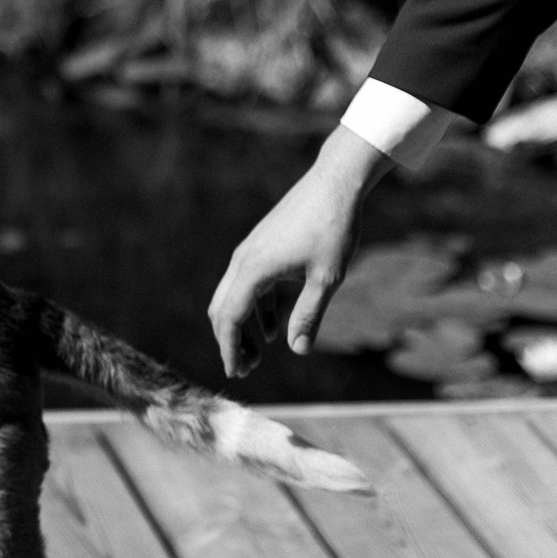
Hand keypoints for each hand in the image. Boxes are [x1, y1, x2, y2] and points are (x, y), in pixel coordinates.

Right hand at [208, 126, 391, 375]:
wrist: (335, 183)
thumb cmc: (333, 229)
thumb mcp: (326, 278)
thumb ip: (308, 315)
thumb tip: (298, 350)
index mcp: (253, 270)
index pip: (229, 318)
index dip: (230, 349)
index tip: (237, 373)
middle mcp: (243, 261)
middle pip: (222, 309)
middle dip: (230, 341)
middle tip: (246, 369)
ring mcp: (250, 252)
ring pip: (233, 297)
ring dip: (242, 327)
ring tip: (259, 354)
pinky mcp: (261, 247)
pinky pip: (248, 285)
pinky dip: (254, 310)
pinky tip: (272, 329)